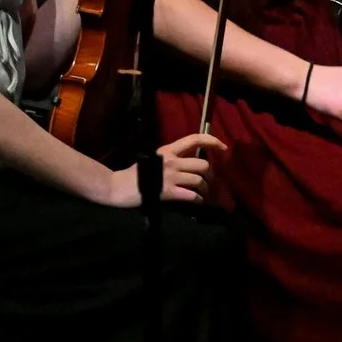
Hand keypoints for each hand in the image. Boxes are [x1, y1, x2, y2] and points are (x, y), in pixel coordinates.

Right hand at [103, 131, 224, 206]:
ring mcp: (169, 176)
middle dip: (210, 175)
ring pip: (199, 180)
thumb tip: (192, 162)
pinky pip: (190, 195)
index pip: (195, 139)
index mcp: (168, 150)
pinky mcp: (166, 192)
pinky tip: (196, 202)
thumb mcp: (155, 160)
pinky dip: (197, 200)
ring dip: (204, 189)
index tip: (224, 148)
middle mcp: (171, 161)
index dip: (213, 141)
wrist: (117, 187)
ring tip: (202, 194)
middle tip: (208, 182)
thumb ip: (172, 158)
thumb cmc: (136, 174)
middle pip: (203, 164)